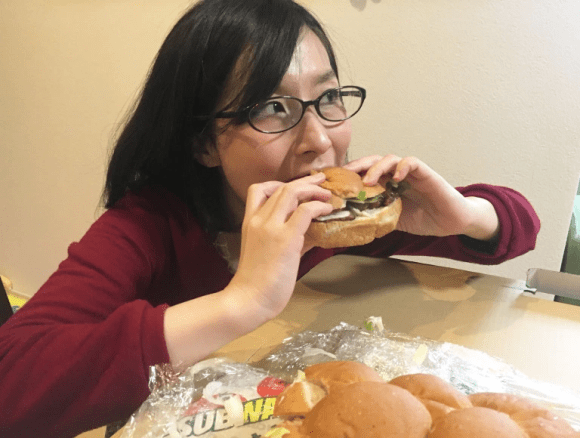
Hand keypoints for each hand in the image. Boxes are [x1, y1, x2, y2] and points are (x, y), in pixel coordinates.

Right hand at [226, 173, 332, 319]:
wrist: (248, 300)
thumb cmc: (256, 283)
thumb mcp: (266, 254)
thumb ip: (287, 240)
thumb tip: (311, 236)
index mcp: (250, 222)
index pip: (258, 190)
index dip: (278, 183)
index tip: (295, 187)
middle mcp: (259, 220)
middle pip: (281, 187)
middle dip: (304, 181)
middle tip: (320, 182)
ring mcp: (272, 227)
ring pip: (292, 192)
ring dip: (313, 190)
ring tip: (327, 194)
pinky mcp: (287, 238)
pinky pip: (306, 211)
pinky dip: (319, 206)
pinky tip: (327, 210)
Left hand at [343, 155, 498, 239]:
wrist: (451, 222)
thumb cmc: (423, 218)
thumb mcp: (392, 220)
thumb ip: (376, 217)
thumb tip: (351, 226)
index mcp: (386, 184)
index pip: (364, 173)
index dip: (350, 175)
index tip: (336, 182)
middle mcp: (396, 175)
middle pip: (373, 161)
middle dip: (357, 166)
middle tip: (344, 175)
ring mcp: (410, 173)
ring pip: (390, 159)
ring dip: (376, 167)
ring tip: (368, 181)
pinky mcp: (426, 173)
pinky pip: (412, 163)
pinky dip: (402, 167)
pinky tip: (396, 177)